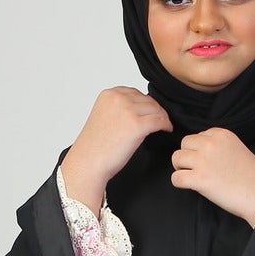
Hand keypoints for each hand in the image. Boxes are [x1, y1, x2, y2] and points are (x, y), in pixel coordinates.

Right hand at [60, 87, 172, 213]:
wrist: (88, 162)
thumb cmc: (94, 146)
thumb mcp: (103, 116)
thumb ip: (118, 108)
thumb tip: (139, 109)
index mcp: (108, 94)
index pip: (135, 93)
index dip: (145, 103)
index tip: (150, 112)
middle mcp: (118, 98)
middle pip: (147, 100)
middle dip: (155, 110)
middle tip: (160, 120)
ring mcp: (128, 111)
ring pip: (156, 109)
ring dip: (162, 117)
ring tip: (164, 125)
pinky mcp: (137, 125)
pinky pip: (160, 120)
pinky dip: (166, 124)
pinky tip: (166, 130)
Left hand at [169, 128, 254, 226]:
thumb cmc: (250, 176)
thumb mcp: (236, 148)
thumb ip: (217, 145)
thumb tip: (197, 152)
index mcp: (221, 134)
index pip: (198, 136)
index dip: (199, 150)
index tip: (208, 161)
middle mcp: (210, 144)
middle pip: (184, 144)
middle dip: (187, 156)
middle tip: (196, 169)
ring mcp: (204, 161)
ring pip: (176, 158)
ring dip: (181, 168)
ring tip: (192, 176)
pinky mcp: (199, 179)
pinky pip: (176, 178)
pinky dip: (179, 182)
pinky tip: (190, 186)